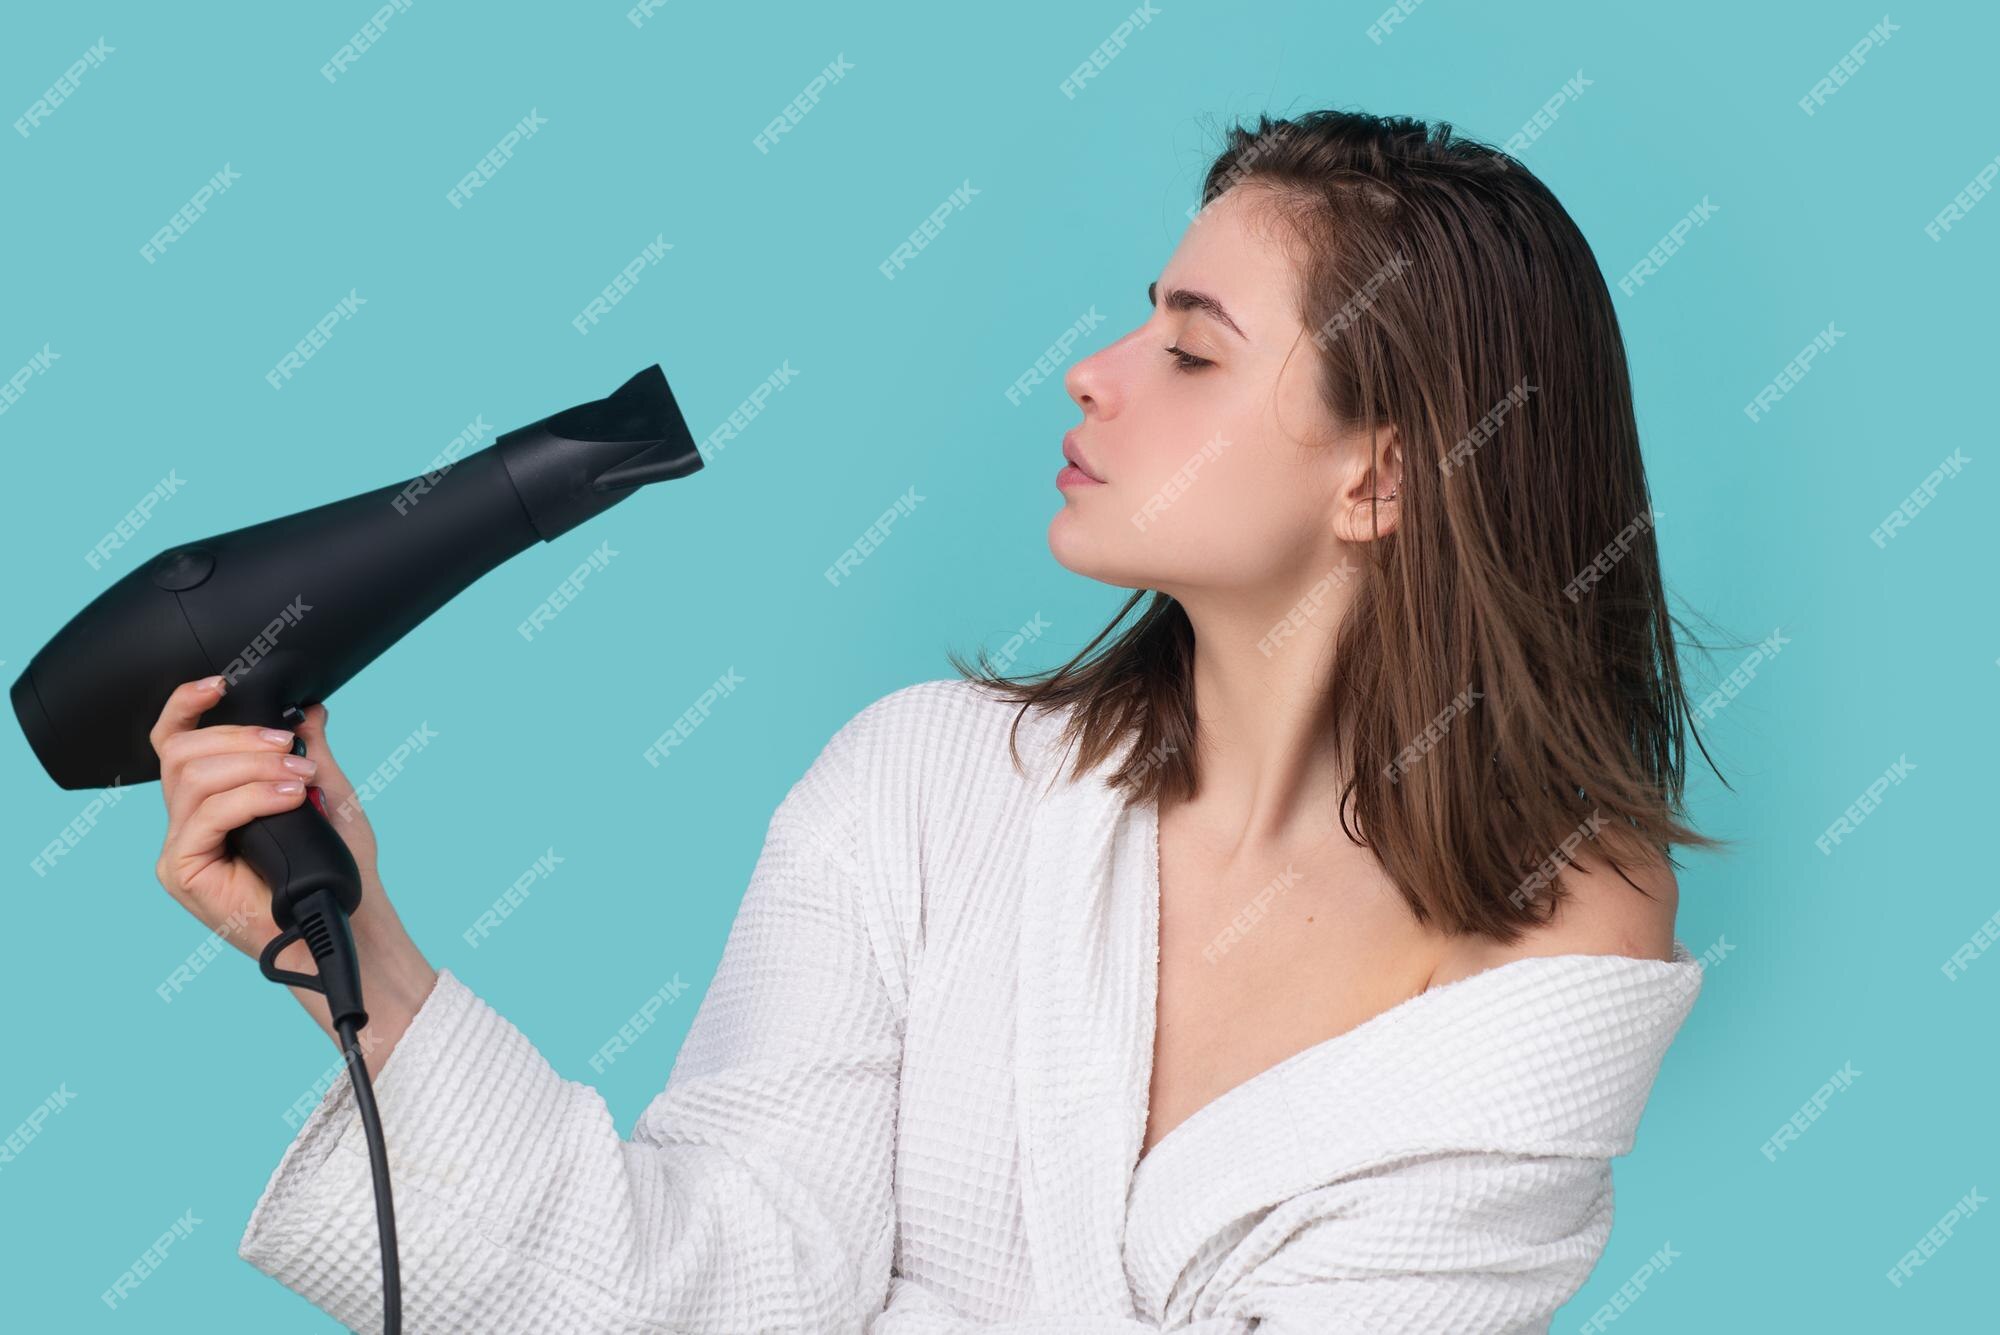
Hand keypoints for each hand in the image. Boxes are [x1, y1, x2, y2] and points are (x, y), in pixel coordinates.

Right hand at [151, 676, 436, 1068]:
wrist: (349, 922)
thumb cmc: (338, 868)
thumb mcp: (327, 795)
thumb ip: (311, 750)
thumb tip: (310, 708)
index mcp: (213, 799)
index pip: (179, 742)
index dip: (187, 705)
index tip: (219, 682)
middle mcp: (188, 821)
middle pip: (182, 752)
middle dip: (240, 737)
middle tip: (289, 747)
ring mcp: (181, 848)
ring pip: (193, 779)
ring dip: (252, 765)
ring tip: (299, 776)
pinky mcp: (182, 872)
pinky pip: (206, 817)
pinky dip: (251, 797)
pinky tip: (288, 797)